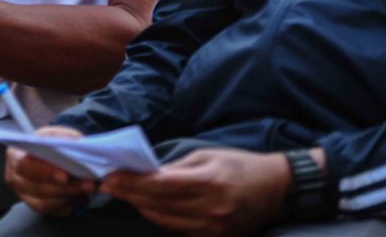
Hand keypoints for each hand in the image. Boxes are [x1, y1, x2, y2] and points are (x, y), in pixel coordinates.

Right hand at [4, 126, 95, 216]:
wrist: (52, 155)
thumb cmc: (52, 145)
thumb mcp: (57, 134)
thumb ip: (64, 139)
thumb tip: (77, 147)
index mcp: (15, 154)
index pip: (24, 164)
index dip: (44, 171)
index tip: (65, 176)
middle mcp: (16, 177)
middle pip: (38, 187)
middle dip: (65, 187)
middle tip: (88, 183)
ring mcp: (24, 194)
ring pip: (46, 202)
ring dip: (71, 195)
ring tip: (90, 187)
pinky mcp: (36, 206)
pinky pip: (53, 210)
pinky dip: (69, 203)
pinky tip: (81, 194)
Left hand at [102, 147, 292, 235]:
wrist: (277, 189)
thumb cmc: (240, 165)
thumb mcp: (207, 156)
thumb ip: (176, 167)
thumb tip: (144, 173)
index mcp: (209, 183)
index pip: (160, 186)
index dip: (132, 183)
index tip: (110, 176)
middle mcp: (211, 210)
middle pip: (159, 206)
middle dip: (130, 194)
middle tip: (108, 184)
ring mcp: (214, 228)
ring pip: (165, 221)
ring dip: (141, 207)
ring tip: (122, 193)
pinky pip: (179, 229)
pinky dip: (161, 218)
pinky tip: (147, 206)